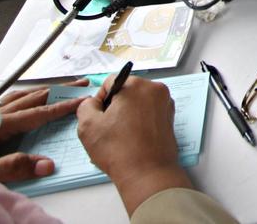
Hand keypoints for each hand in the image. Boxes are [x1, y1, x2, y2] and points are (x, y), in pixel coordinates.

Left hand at [0, 80, 86, 182]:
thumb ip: (16, 167)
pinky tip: (25, 97)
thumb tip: (48, 164)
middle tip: (82, 84)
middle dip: (60, 89)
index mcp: (0, 124)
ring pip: (21, 94)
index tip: (83, 99)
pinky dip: (25, 94)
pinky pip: (9, 99)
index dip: (63, 105)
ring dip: (44, 89)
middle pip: (34, 96)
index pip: (39, 112)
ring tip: (61, 86)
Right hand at [77, 75, 192, 214]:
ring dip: (127, 114)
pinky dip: (140, 121)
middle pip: (127, 90)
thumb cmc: (119, 150)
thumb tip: (93, 103)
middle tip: (109, 127)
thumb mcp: (88, 125)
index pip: (110, 82)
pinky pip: (149, 113)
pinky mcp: (170, 118)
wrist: (148, 174)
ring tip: (121, 135)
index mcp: (136, 85)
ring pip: (138, 102)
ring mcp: (165, 104)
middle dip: (115, 106)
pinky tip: (133, 138)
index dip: (100, 99)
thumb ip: (86, 106)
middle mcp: (155, 89)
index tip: (99, 117)